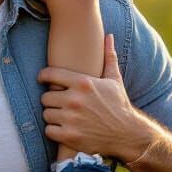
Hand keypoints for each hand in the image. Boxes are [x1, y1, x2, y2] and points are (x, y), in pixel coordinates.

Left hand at [38, 35, 147, 161]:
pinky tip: (64, 128)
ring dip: (52, 116)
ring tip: (62, 116)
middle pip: (45, 97)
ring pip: (46, 114)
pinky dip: (54, 131)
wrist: (128, 134)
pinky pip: (49, 130)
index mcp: (83, 83)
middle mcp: (75, 99)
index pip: (49, 74)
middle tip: (59, 103)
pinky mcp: (69, 136)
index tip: (43, 79)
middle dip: (51, 100)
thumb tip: (109, 36)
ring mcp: (71, 119)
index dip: (44, 76)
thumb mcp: (114, 80)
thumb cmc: (119, 105)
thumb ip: (108, 56)